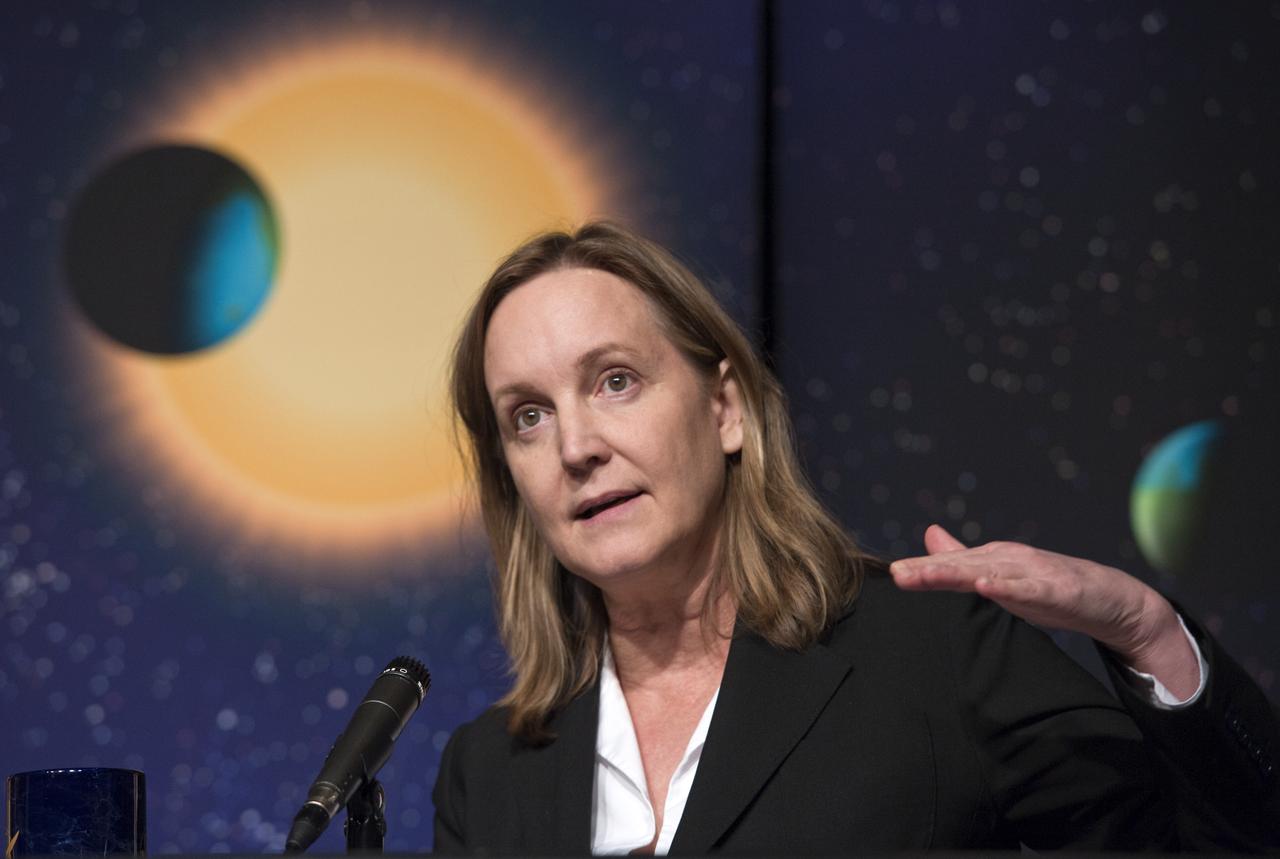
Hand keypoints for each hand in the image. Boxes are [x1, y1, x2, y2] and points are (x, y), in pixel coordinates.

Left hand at [890, 525, 1198, 698]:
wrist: (1112, 599)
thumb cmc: (1052, 589)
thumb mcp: (1003, 577)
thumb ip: (966, 560)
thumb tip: (929, 537)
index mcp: (994, 560)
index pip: (951, 566)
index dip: (923, 569)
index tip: (892, 574)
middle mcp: (1010, 560)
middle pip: (963, 565)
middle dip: (930, 570)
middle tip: (898, 574)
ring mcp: (1034, 572)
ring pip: (989, 572)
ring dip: (956, 574)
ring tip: (925, 576)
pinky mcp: (1059, 588)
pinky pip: (1030, 588)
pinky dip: (1008, 587)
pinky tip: (986, 586)